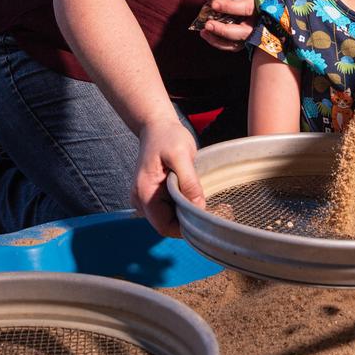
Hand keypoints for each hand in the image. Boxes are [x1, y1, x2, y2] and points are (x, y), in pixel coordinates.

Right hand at [130, 119, 203, 237]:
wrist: (156, 126)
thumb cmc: (168, 137)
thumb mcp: (181, 155)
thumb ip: (189, 182)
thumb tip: (198, 207)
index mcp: (145, 193)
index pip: (164, 226)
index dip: (185, 228)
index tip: (206, 220)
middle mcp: (141, 199)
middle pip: (167, 224)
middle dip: (188, 220)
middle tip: (213, 210)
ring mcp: (146, 198)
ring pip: (169, 217)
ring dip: (186, 213)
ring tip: (205, 199)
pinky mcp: (153, 194)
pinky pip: (169, 208)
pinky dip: (182, 205)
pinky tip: (194, 194)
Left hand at [199, 0, 256, 51]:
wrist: (276, 8)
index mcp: (260, 8)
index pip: (244, 9)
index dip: (229, 7)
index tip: (214, 4)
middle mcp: (257, 25)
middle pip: (240, 32)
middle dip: (222, 30)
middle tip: (208, 24)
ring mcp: (252, 35)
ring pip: (235, 44)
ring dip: (217, 39)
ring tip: (204, 32)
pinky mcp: (246, 41)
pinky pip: (232, 46)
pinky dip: (218, 43)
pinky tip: (207, 35)